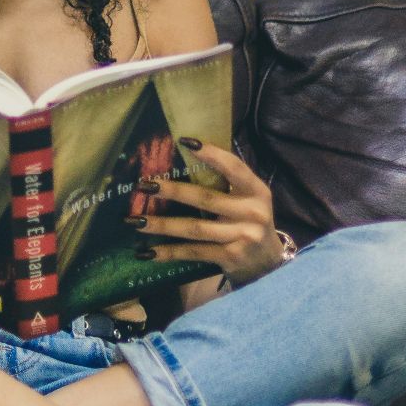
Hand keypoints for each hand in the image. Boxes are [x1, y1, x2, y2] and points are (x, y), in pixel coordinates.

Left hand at [129, 137, 285, 288]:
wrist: (269, 263)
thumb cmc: (251, 222)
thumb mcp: (249, 199)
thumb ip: (228, 182)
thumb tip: (189, 154)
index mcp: (257, 191)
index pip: (234, 168)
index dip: (212, 154)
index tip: (185, 142)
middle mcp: (252, 213)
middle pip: (206, 199)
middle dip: (172, 192)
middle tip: (144, 185)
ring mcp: (241, 237)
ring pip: (195, 228)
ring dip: (162, 225)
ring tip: (136, 220)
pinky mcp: (230, 258)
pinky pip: (194, 252)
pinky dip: (170, 252)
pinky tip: (148, 253)